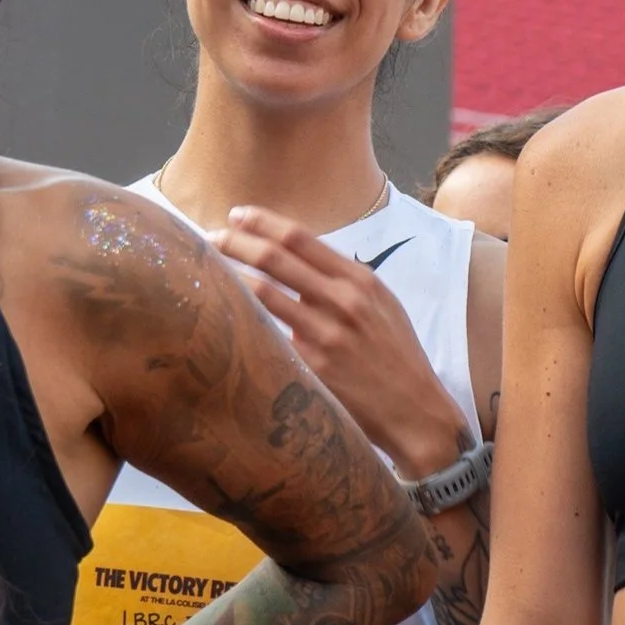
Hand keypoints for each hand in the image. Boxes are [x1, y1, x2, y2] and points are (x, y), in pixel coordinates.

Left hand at [213, 206, 466, 476]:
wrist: (416, 411)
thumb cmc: (397, 356)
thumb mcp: (383, 306)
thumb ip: (343, 282)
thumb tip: (297, 262)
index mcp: (360, 280)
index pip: (300, 238)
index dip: (262, 222)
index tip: (237, 214)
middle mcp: (342, 301)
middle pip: (274, 258)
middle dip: (235, 242)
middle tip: (210, 237)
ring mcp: (325, 335)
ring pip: (263, 294)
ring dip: (230, 277)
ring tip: (208, 272)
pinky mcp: (312, 367)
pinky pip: (268, 335)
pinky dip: (244, 320)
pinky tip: (224, 316)